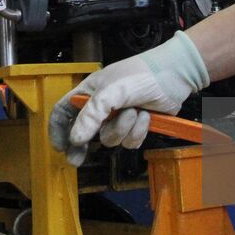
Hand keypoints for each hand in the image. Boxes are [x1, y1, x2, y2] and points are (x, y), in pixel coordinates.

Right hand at [48, 31, 208, 165]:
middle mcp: (102, 106)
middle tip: (78, 160)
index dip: (58, 129)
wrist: (175, 75)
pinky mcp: (136, 126)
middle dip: (84, 145)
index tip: (61, 146)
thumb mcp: (112, 91)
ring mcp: (119, 117)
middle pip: (84, 132)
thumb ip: (91, 115)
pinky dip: (138, 131)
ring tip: (135, 111)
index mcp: (90, 92)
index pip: (64, 110)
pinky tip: (146, 116)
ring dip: (123, 129)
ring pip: (110, 138)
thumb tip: (75, 139)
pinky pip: (129, 141)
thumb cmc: (140, 75)